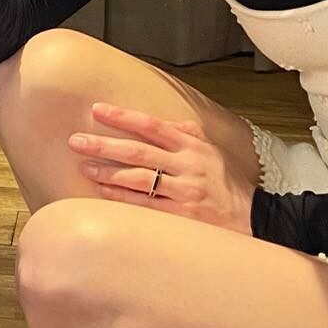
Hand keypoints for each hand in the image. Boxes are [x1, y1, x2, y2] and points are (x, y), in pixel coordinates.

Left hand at [68, 103, 256, 233]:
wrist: (250, 218)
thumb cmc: (224, 183)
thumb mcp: (210, 150)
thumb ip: (184, 133)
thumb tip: (158, 121)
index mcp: (191, 147)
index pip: (152, 126)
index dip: (123, 117)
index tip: (98, 110)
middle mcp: (186, 167)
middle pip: (138, 152)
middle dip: (104, 145)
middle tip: (77, 141)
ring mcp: (183, 192)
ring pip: (138, 179)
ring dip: (107, 172)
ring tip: (84, 166)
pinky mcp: (180, 216)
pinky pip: (144, 205)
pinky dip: (121, 197)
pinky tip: (102, 191)